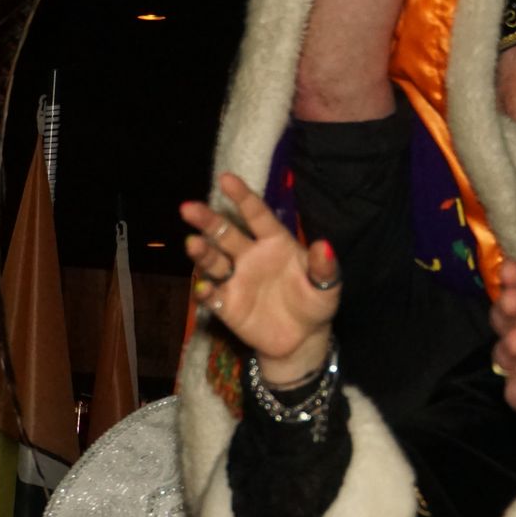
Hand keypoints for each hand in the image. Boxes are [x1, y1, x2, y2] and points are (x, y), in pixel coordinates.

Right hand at [181, 172, 339, 384]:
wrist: (304, 338)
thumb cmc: (315, 302)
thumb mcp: (327, 285)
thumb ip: (324, 266)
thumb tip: (324, 245)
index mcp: (274, 242)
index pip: (257, 215)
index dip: (242, 197)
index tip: (226, 178)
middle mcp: (250, 255)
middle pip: (225, 233)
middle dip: (207, 220)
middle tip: (188, 208)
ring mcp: (236, 279)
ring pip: (213, 261)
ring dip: (202, 253)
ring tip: (193, 244)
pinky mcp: (227, 305)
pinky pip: (212, 296)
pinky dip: (206, 292)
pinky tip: (204, 288)